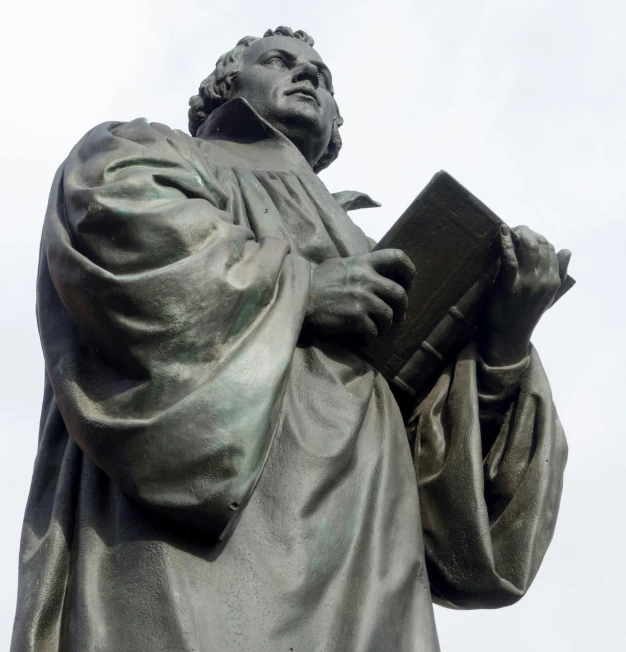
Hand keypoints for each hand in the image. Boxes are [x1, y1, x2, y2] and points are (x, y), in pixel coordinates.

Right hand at [303, 249, 414, 341]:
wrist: (297, 300)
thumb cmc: (315, 282)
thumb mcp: (339, 265)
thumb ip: (359, 266)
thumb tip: (378, 273)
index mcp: (363, 262)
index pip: (397, 257)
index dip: (408, 272)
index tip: (407, 284)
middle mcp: (366, 278)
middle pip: (399, 294)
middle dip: (401, 308)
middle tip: (397, 316)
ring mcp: (362, 298)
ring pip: (389, 316)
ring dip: (384, 326)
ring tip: (375, 328)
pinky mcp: (355, 318)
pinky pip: (374, 331)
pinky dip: (369, 337)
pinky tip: (360, 336)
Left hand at [480, 225, 570, 365]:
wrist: (507, 338)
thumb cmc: (524, 315)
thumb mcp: (547, 296)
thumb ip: (559, 274)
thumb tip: (566, 251)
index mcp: (554, 281)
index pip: (552, 249)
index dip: (538, 237)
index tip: (525, 234)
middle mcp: (544, 279)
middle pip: (541, 245)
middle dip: (528, 233)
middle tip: (516, 230)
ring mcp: (528, 282)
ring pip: (529, 247)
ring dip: (519, 234)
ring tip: (509, 230)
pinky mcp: (510, 285)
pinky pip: (510, 258)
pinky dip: (506, 242)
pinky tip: (501, 232)